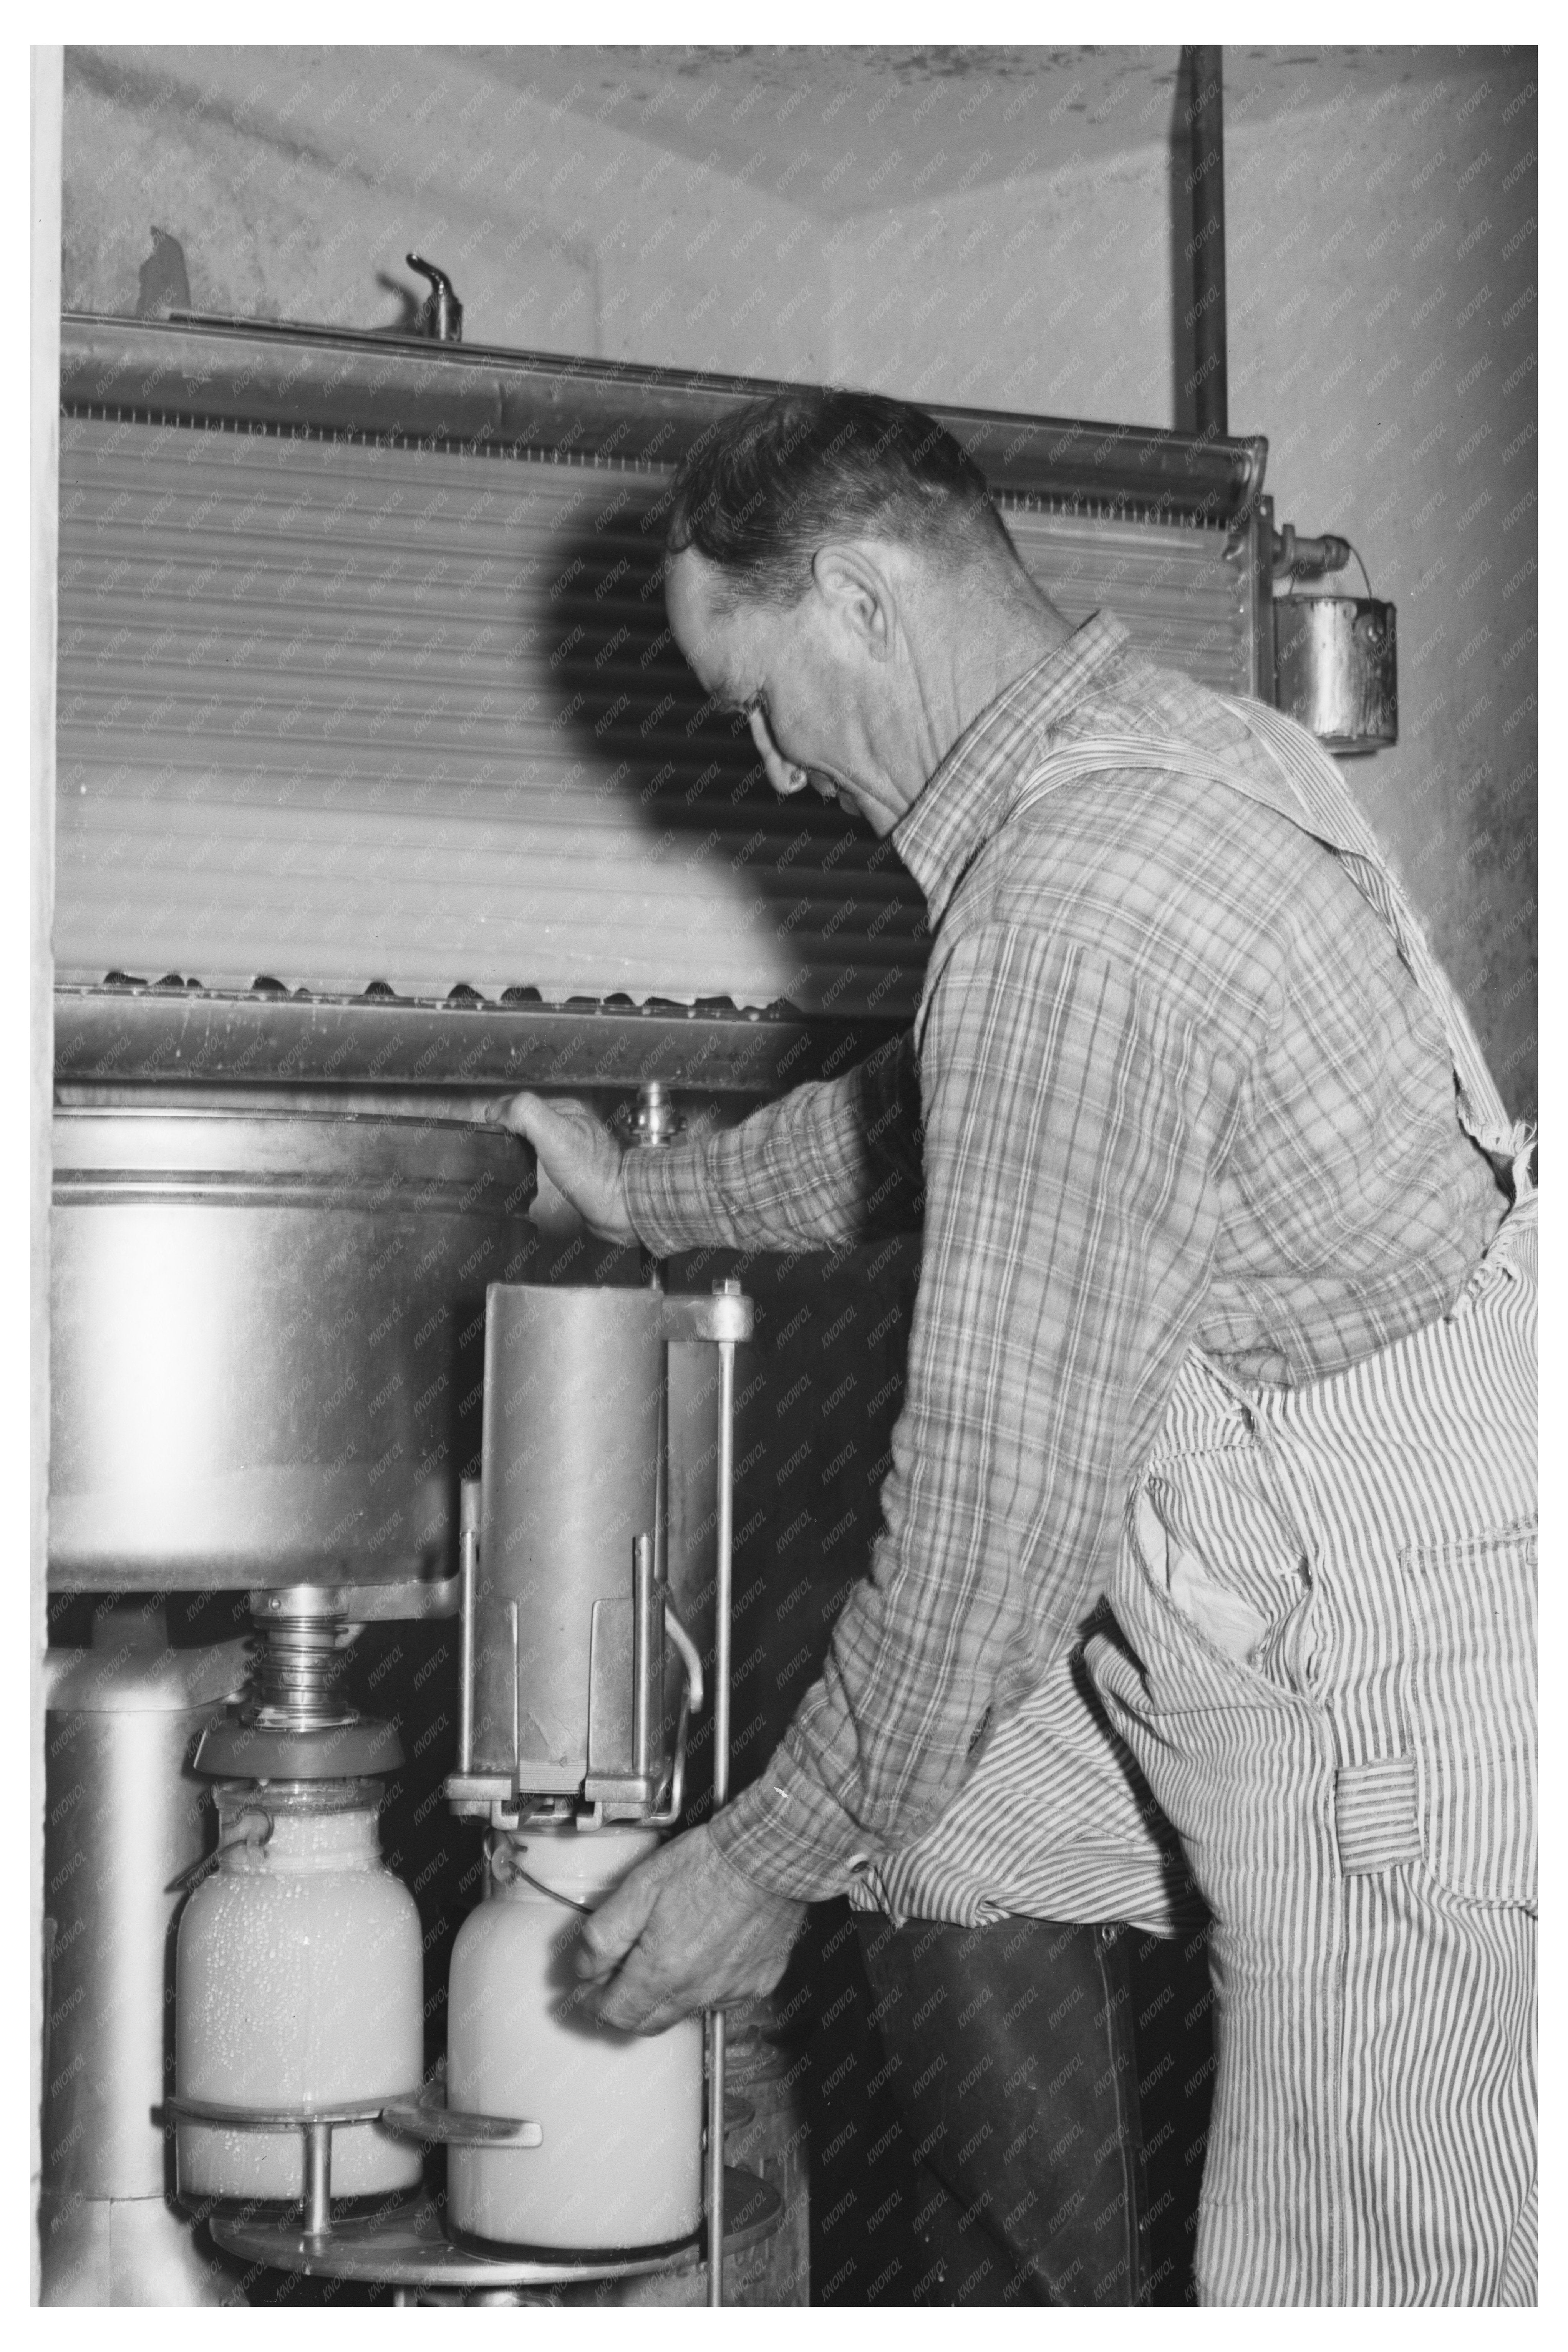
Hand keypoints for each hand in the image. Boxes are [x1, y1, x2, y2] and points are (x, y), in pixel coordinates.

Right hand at [486, 1092, 635, 1242]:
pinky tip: (526, 1168)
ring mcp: (570, 1146)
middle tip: (495, 1147)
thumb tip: (498, 1110)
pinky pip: (541, 1156)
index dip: (501, 1115)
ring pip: (532, 1137)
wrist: (616, 1206)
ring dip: (516, 1145)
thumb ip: (526, 1113)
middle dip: (507, 1129)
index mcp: (566, 1109)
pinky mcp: (570, 1167)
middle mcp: (569, 1124)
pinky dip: (528, 1160)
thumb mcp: (555, 1133)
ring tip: (505, 1156)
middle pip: (525, 1119)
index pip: (521, 1102)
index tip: (491, 1133)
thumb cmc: (592, 1173)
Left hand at [570, 1824, 805, 2034]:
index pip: (615, 2013)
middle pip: (647, 2024)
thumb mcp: (639, 1886)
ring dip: (665, 1995)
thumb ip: (604, 1934)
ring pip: (685, 2011)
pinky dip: (705, 1984)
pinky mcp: (758, 1982)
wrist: (770, 1853)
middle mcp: (697, 1991)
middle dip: (624, 2007)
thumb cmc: (709, 1863)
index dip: (594, 2001)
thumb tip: (585, 1967)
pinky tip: (704, 1952)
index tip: (588, 1987)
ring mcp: (732, 1990)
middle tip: (615, 1980)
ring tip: (662, 1956)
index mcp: (663, 1971)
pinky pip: (722, 1996)